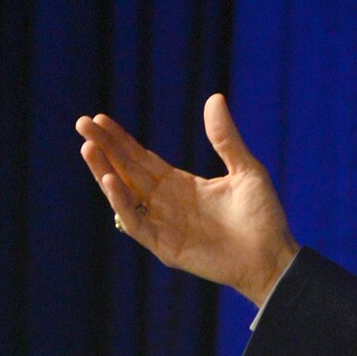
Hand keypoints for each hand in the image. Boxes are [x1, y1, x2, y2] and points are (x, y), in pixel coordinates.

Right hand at [76, 93, 297, 305]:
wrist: (274, 257)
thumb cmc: (264, 218)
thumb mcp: (246, 170)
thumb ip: (225, 138)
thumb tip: (215, 98)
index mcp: (182, 185)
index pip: (142, 158)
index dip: (121, 140)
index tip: (100, 120)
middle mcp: (167, 203)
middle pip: (128, 171)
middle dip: (105, 149)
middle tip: (82, 124)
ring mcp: (164, 225)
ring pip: (125, 196)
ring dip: (105, 172)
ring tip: (88, 148)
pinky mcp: (166, 246)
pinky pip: (137, 224)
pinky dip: (122, 204)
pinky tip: (112, 181)